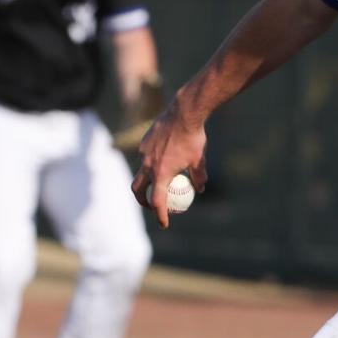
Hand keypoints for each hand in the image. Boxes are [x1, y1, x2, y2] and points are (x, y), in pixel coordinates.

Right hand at [131, 95, 208, 228]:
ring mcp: (144, 153)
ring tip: (158, 183)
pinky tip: (162, 160)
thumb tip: (200, 189)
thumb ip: (199, 177)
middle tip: (152, 205)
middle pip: (138, 189)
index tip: (164, 224)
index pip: (158, 201)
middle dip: (142, 201)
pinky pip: (144, 158)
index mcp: (161, 173)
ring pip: (140, 172)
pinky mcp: (144, 142)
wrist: (184, 114)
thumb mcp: (199, 162)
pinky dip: (150, 164)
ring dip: (146, 182)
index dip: (160, 215)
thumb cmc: (193, 139)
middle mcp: (148, 165)